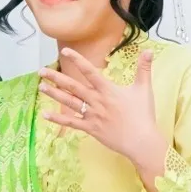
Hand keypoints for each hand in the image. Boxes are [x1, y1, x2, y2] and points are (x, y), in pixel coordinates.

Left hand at [39, 48, 167, 186]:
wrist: (141, 141)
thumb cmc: (143, 115)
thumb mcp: (144, 89)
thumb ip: (144, 69)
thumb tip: (150, 50)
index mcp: (108, 90)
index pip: (89, 71)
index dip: (77, 60)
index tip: (65, 51)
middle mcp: (97, 101)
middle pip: (73, 86)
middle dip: (56, 78)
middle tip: (41, 71)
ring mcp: (92, 115)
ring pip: (69, 103)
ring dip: (54, 94)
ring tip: (41, 87)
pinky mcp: (90, 128)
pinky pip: (71, 123)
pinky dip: (57, 120)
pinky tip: (45, 114)